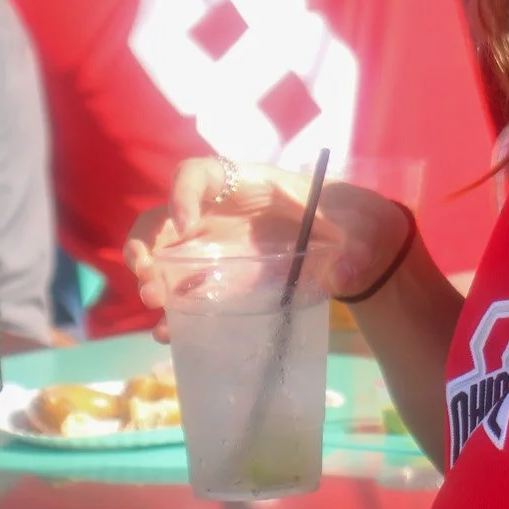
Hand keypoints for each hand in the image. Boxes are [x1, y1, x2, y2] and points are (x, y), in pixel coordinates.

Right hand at [124, 158, 412, 331]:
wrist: (356, 247)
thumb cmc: (351, 221)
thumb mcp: (360, 226)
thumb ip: (357, 245)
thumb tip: (344, 275)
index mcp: (248, 184)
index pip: (198, 174)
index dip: (181, 194)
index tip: (186, 225)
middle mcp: (219, 212)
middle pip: (165, 216)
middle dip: (148, 243)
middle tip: (149, 275)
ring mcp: (214, 246)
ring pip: (165, 255)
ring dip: (150, 278)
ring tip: (155, 304)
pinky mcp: (219, 279)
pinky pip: (183, 291)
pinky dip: (171, 311)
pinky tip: (169, 334)